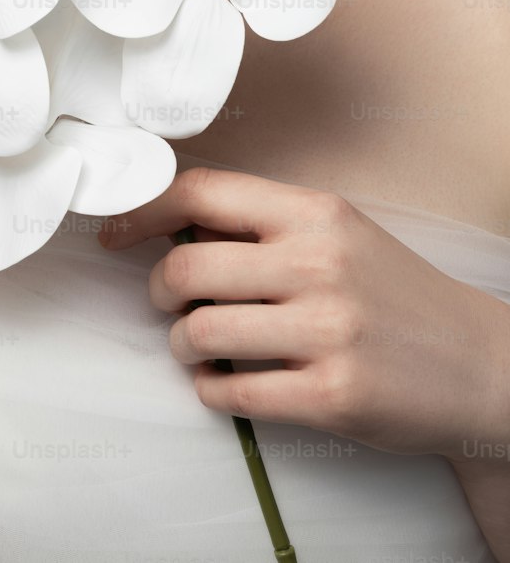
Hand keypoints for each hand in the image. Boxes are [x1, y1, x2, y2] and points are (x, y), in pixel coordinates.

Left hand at [98, 164, 509, 461]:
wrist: (481, 365)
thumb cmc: (395, 294)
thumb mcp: (339, 235)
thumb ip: (264, 226)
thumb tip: (173, 226)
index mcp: (314, 212)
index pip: (200, 193)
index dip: (141, 213)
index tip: (114, 235)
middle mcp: (317, 263)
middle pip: (184, 269)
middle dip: (160, 293)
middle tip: (171, 307)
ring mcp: (326, 330)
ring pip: (198, 334)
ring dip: (183, 347)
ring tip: (199, 348)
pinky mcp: (330, 396)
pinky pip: (231, 393)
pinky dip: (211, 392)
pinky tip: (224, 385)